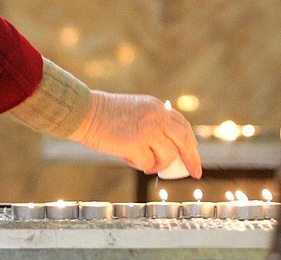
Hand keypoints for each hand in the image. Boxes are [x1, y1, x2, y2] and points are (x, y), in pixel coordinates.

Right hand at [69, 91, 202, 177]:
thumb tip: (168, 150)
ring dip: (159, 164)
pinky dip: (141, 165)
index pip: (183, 125)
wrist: (86, 112)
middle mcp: (158, 116)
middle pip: (185, 141)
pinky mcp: (136, 144)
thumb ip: (153, 125)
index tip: (194, 154)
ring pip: (168, 155)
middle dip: (192, 159)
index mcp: (157, 107)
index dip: (190, 142)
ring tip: (145, 164)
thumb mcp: (137, 112)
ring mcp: (149, 130)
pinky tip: (130, 159)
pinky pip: (149, 163)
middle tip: (195, 173)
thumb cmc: (106, 114)